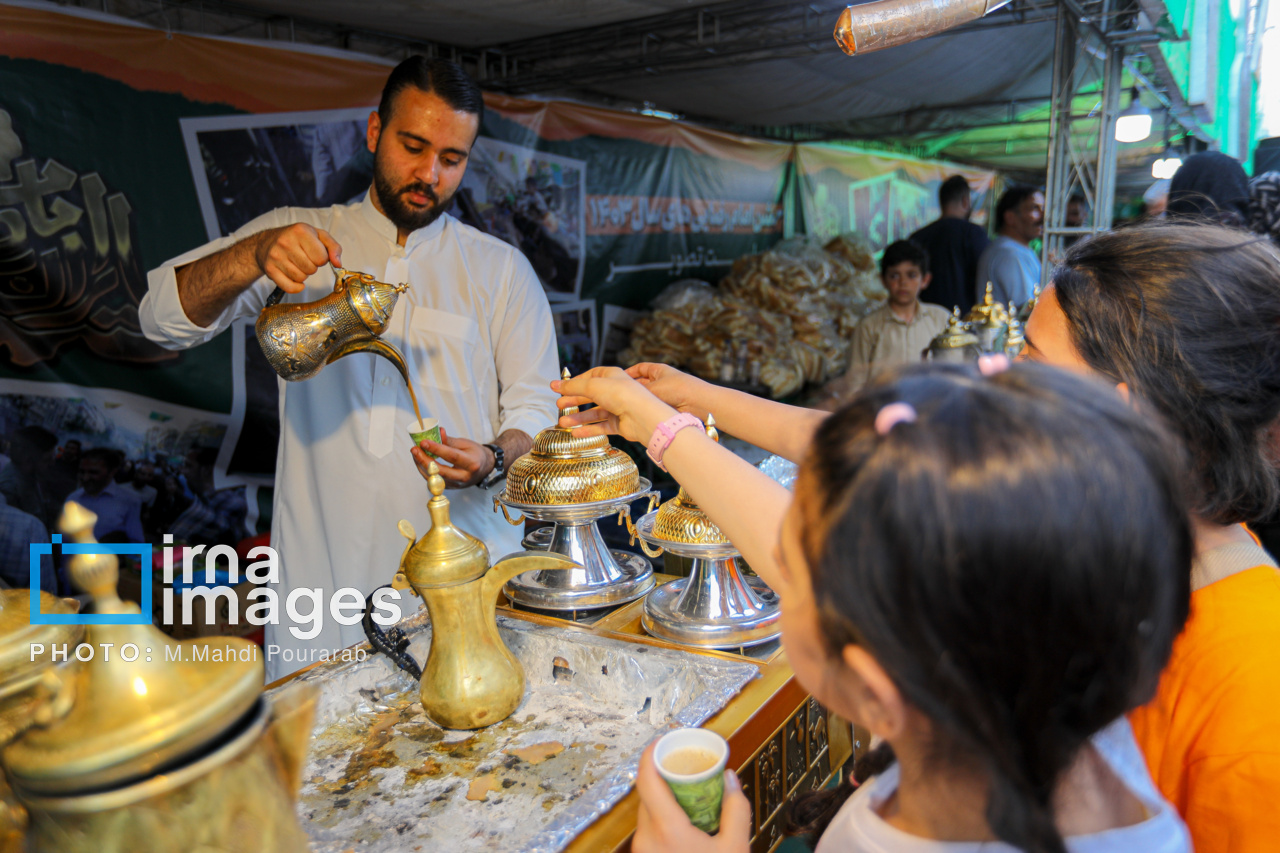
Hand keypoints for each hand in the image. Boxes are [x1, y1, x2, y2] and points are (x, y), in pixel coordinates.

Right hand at [254, 223, 341, 292]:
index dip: (321, 258)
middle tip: (304, 258)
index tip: (314, 253)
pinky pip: (290, 287)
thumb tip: (338, 263)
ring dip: (303, 274)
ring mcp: (276, 256)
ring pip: (301, 278)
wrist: (267, 242)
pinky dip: (295, 286)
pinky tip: (293, 277)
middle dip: (312, 266)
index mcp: (300, 231)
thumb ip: (333, 247)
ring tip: (296, 264)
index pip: (322, 258)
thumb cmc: (296, 238)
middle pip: (312, 269)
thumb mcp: (318, 235)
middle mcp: (286, 242)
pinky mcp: (269, 269)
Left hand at [410, 427, 493, 488]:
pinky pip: (433, 481)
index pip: (452, 456)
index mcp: (472, 463)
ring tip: (415, 453)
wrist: (484, 468)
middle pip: (441, 471)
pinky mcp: (450, 488)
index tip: (424, 442)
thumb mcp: (465, 444)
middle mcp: (465, 476)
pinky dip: (424, 471)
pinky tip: (420, 461)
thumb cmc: (474, 453)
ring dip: (421, 465)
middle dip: (425, 460)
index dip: (436, 449)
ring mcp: (457, 484)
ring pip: (434, 478)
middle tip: (414, 449)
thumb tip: (437, 432)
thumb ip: (449, 440)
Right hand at [551, 367, 676, 443]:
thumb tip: (556, 384)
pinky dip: (588, 430)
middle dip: (574, 400)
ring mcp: (617, 408)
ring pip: (594, 413)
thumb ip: (573, 386)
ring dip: (578, 418)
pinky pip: (600, 427)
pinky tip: (576, 433)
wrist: (641, 416)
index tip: (561, 387)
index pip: (591, 376)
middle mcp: (615, 391)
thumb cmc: (623, 395)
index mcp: (612, 376)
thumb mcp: (593, 386)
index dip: (576, 381)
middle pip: (590, 395)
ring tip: (564, 422)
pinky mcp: (619, 424)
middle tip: (559, 404)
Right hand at [627, 363, 711, 418]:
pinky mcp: (667, 406)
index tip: (619, 377)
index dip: (629, 372)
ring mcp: (664, 394)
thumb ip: (639, 392)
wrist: (698, 403)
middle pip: (641, 383)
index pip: (640, 368)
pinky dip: (645, 409)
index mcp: (659, 370)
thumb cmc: (679, 389)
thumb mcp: (654, 388)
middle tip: (618, 394)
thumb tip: (625, 395)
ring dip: (638, 401)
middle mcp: (661, 381)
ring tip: (625, 405)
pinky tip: (637, 414)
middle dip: (631, 388)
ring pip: (646, 397)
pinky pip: (652, 407)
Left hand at [633, 742, 750, 852]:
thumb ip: (736, 811)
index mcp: (668, 830)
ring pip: (647, 812)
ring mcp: (642, 849)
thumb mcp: (735, 847)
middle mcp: (647, 838)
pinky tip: (682, 821)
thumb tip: (730, 778)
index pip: (647, 781)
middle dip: (665, 779)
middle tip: (684, 770)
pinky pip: (648, 828)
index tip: (660, 742)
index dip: (650, 756)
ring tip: (687, 796)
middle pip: (648, 795)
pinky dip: (662, 818)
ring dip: (663, 800)